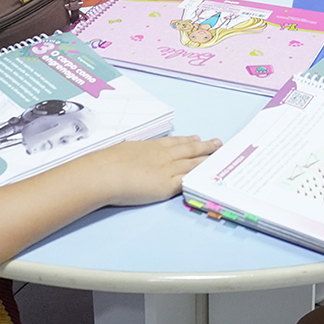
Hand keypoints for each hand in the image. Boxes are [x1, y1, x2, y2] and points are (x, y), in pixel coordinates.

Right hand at [93, 135, 222, 205]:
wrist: (105, 173)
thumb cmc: (108, 162)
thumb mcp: (125, 149)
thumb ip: (136, 152)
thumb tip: (135, 155)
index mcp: (152, 145)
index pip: (175, 142)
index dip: (188, 140)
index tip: (197, 138)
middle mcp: (163, 156)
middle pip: (189, 150)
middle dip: (205, 146)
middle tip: (217, 143)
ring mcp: (167, 170)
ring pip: (192, 164)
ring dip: (206, 160)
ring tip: (217, 158)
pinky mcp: (166, 186)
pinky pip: (186, 181)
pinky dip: (197, 178)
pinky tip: (205, 177)